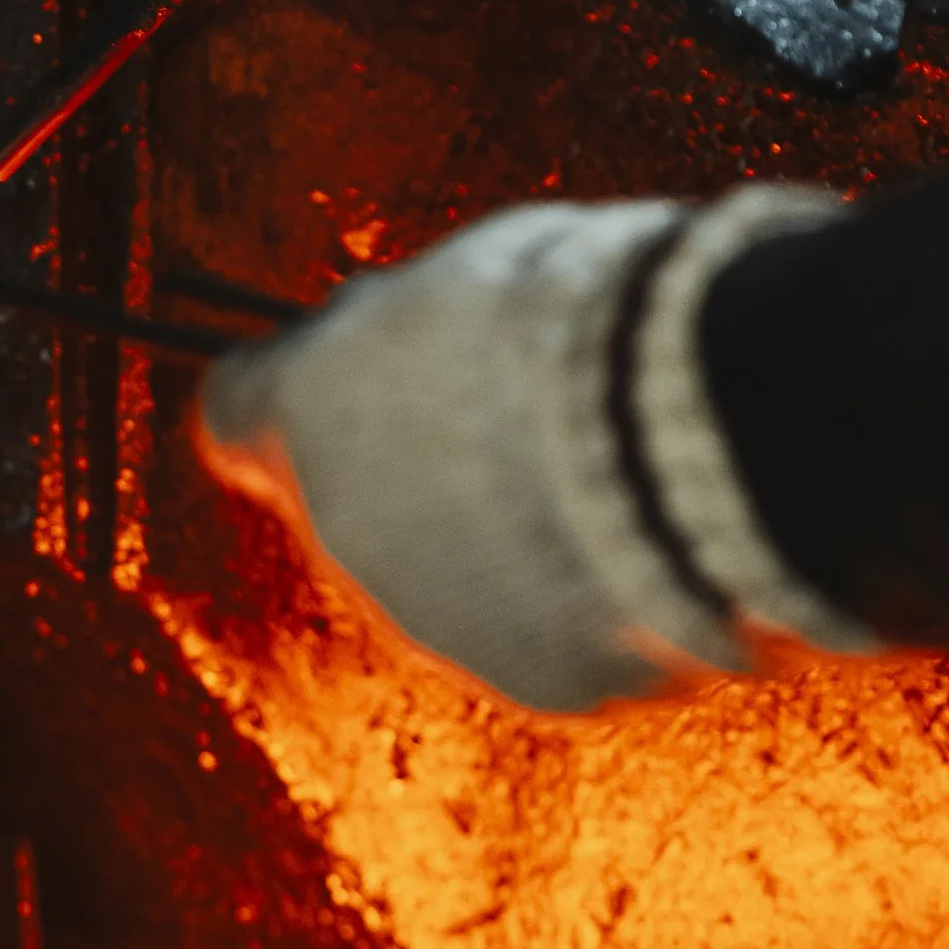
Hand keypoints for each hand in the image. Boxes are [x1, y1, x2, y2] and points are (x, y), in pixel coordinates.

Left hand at [190, 183, 852, 713]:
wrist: (710, 428)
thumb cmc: (594, 314)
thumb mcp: (477, 268)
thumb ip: (412, 318)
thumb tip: (390, 331)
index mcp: (307, 412)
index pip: (239, 412)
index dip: (293, 395)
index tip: (338, 380)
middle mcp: (344, 535)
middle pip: (356, 503)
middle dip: (424, 469)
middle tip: (523, 417)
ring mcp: (437, 622)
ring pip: (454, 579)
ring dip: (508, 540)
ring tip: (617, 474)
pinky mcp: (534, 681)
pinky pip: (546, 632)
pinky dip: (586, 597)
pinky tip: (655, 536)